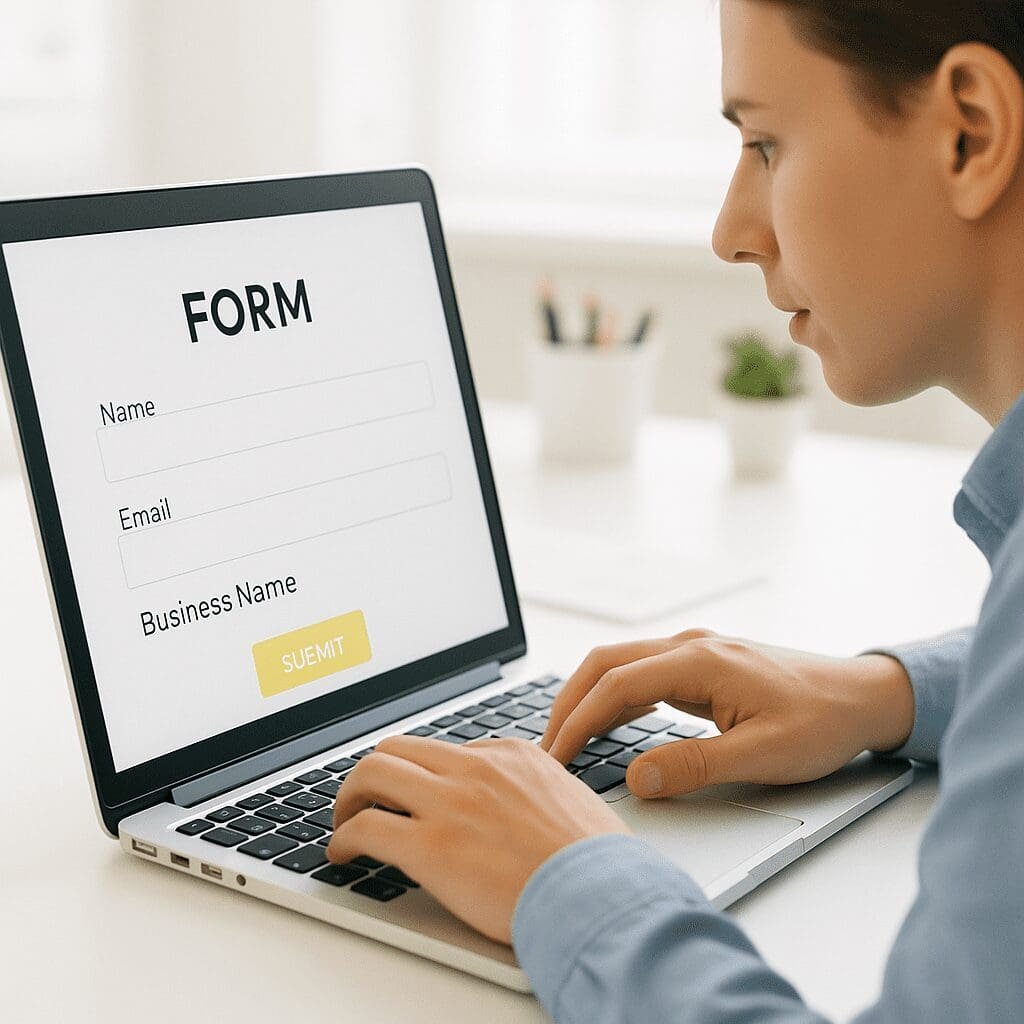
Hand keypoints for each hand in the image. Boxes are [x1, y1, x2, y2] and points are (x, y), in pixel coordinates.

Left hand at [327, 735, 630, 944]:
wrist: (601, 894)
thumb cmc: (597, 862)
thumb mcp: (570, 800)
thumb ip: (535, 791)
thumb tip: (520, 805)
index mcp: (512, 756)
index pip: (444, 750)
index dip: (419, 773)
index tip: (410, 793)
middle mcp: (476, 769)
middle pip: (398, 748)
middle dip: (373, 773)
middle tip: (364, 800)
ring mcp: (450, 803)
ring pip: (372, 772)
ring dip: (349, 797)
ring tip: (345, 822)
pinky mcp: (430, 846)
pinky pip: (365, 828)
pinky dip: (342, 839)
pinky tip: (343, 854)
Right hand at [540, 628, 914, 798]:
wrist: (864, 696)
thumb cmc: (822, 722)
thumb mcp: (762, 755)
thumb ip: (695, 766)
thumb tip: (636, 778)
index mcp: (699, 661)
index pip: (615, 684)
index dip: (577, 720)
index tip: (555, 755)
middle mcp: (690, 647)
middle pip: (606, 663)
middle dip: (568, 701)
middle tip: (546, 745)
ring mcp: (695, 652)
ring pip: (620, 665)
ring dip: (588, 698)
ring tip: (567, 738)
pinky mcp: (703, 665)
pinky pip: (643, 674)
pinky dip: (615, 697)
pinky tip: (608, 724)